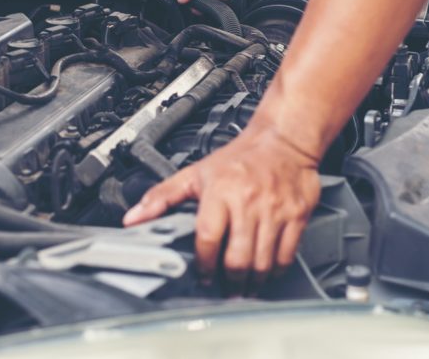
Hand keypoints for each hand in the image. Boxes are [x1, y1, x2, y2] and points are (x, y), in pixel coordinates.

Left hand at [123, 127, 320, 291]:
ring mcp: (274, 210)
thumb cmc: (239, 158)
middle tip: (226, 289)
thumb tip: (133, 218)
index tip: (202, 275)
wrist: (283, 140)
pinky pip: (286, 254)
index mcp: (220, 192)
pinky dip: (275, 270)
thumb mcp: (195, 173)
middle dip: (230, 281)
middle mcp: (248, 202)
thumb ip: (162, 196)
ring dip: (252, 281)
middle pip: (237, 258)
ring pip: (262, 261)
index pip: (208, 238)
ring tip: (245, 287)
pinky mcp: (296, 215)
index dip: (203, 264)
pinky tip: (266, 271)